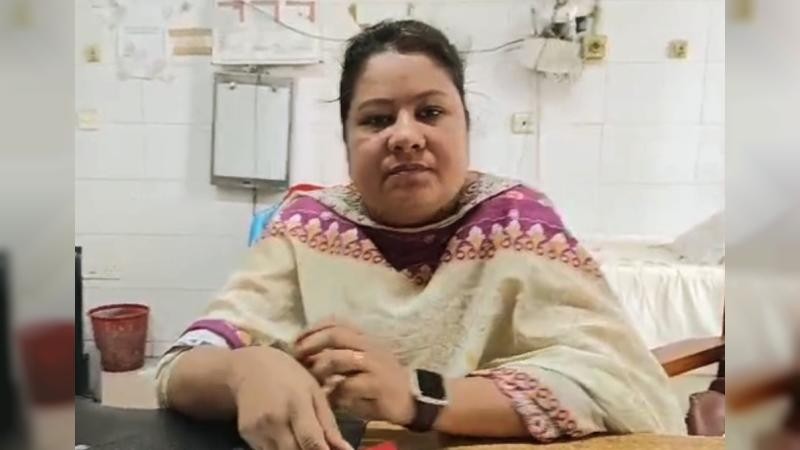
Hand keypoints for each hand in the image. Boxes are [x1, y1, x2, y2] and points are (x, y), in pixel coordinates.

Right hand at [227, 346, 353, 449]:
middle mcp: (275, 419)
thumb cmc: (290, 376)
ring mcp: (257, 429)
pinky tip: (288, 439)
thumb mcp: (315, 392)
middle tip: (318, 447)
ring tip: (304, 444)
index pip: (311, 441)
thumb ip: (329, 424)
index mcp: (297, 404)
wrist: (251, 367)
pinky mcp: (246, 434)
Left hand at [293, 320, 415, 425]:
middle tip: (297, 356)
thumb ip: (339, 355)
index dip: (314, 328)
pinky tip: (328, 399)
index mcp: (364, 338)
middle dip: (312, 343)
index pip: (337, 322)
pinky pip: (349, 385)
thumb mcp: (362, 363)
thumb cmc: (381, 380)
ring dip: (320, 367)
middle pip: (336, 334)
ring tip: (310, 378)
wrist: (412, 399)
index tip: (297, 339)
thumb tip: (306, 356)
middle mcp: (369, 346)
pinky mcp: (377, 384)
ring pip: (340, 358)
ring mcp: (374, 364)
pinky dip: (334, 392)